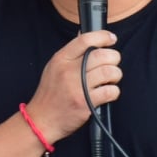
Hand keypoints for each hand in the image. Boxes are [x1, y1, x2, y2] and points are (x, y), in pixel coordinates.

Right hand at [24, 30, 120, 144]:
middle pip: (101, 55)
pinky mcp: (85, 103)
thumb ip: (71, 53)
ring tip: (111, 79)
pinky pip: (110, 92)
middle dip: (114, 58)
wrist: (41, 120)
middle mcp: (69, 71)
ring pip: (109, 72)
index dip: (103, 36)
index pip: (85, 40)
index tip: (111, 39)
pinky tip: (108, 92)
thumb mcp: (53, 68)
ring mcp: (77, 88)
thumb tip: (84, 35)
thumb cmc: (49, 94)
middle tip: (113, 63)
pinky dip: (114, 91)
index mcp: (61, 60)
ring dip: (116, 74)